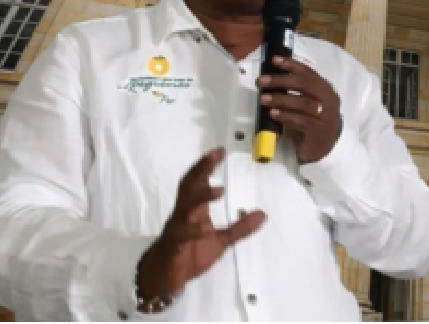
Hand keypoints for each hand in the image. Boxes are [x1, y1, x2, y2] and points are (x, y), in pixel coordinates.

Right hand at [136, 148, 264, 309]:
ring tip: (219, 191)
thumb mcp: (221, 241)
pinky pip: (180, 235)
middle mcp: (184, 213)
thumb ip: (240, 228)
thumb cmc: (190, 253)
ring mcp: (177, 227)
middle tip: (214, 156)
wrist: (166, 277)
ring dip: (200, 196)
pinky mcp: (173, 245)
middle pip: (189, 185)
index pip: (199, 181)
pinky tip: (206, 230)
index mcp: (195, 209)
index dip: (207, 165)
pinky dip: (192, 231)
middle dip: (201, 169)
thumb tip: (263, 214)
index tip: (220, 151)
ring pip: (184, 206)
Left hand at [257, 56, 341, 164]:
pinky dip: (285, 116)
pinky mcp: (319, 132)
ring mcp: (326, 117)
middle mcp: (329, 101)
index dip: (292, 65)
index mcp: (326, 90)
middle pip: (306, 85)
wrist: (322, 150)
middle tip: (262, 81)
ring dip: (280, 99)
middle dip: (281, 80)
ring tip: (263, 99)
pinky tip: (273, 114)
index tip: (274, 60)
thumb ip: (295, 92)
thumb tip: (271, 78)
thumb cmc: (310, 123)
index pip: (309, 73)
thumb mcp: (305, 105)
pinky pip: (301, 121)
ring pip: (303, 103)